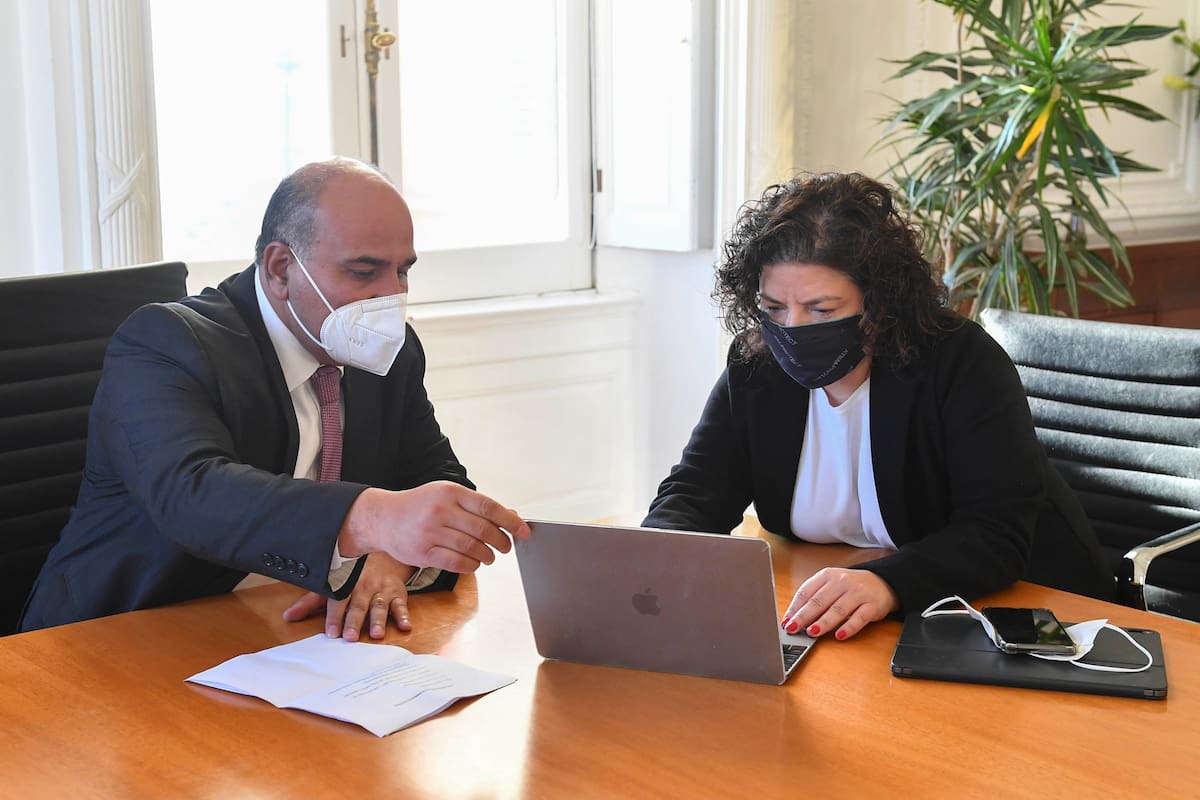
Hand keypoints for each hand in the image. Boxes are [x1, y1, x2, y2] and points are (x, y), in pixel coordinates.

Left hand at [282, 553, 414, 640]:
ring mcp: (381, 590)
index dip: (335, 616)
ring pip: (379, 605)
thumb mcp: (331, 584)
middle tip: (351, 637)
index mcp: (346, 584)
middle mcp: (363, 586)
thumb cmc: (353, 574)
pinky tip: (405, 626)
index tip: (332, 632)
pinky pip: (401, 604)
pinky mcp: (398, 593)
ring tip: (376, 634)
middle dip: (355, 621)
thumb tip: (288, 617)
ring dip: (378, 620)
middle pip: (358, 605)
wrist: (382, 553)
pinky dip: (403, 615)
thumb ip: (310, 602)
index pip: (338, 601)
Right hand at [338, 481, 530, 572]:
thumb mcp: (448, 496)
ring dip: (487, 555)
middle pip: (483, 529)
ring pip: (471, 548)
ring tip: (490, 556)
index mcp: (450, 492)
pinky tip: (475, 563)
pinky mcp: (423, 552)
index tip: (523, 531)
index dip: (510, 520)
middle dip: (501, 541)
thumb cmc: (422, 505)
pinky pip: (456, 563)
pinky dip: (471, 565)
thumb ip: (477, 506)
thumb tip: (512, 516)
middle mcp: (441, 510)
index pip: (489, 507)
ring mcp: (430, 532)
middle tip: (506, 546)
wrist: (384, 518)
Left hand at [780, 567, 897, 640]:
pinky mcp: (872, 605)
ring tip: (812, 632)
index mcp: (827, 576)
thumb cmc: (848, 587)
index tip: (786, 622)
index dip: (794, 608)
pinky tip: (840, 635)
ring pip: (838, 609)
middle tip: (793, 628)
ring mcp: (858, 593)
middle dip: (804, 616)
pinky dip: (849, 627)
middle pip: (819, 601)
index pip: (806, 591)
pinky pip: (859, 618)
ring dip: (824, 622)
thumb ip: (813, 598)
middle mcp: (841, 582)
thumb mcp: (829, 585)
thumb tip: (793, 618)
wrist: (881, 582)